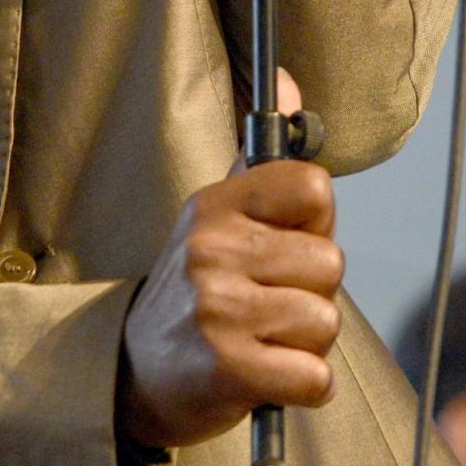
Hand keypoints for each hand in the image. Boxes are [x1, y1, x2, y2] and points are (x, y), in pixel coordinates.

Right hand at [118, 74, 344, 447]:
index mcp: (213, 205)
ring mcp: (216, 309)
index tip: (284, 243)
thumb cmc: (196, 292)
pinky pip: (315, 377)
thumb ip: (262, 161)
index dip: (314, 222)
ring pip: (325, 319)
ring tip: (261, 340)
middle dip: (310, 293)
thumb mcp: (215, 217)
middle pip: (329, 262)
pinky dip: (301, 387)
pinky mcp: (227, 368)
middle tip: (265, 305)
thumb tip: (288, 78)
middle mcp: (210, 248)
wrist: (135, 373)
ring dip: (305, 342)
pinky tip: (264, 376)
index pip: (313, 187)